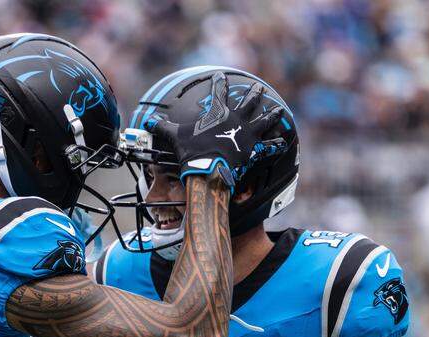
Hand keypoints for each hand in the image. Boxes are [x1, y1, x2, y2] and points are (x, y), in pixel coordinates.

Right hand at [150, 72, 286, 189]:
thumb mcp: (175, 136)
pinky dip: (275, 145)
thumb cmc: (192, 151)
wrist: (208, 168)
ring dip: (271, 116)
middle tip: (258, 87)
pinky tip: (282, 142)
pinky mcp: (254, 149)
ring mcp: (247, 133)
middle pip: (248, 102)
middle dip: (253, 94)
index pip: (218, 91)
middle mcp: (237, 119)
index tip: (220, 76)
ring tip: (278, 111)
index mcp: (219, 112)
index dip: (219, 82)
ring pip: (263, 120)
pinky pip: (268, 146)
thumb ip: (163, 126)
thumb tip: (146, 121)